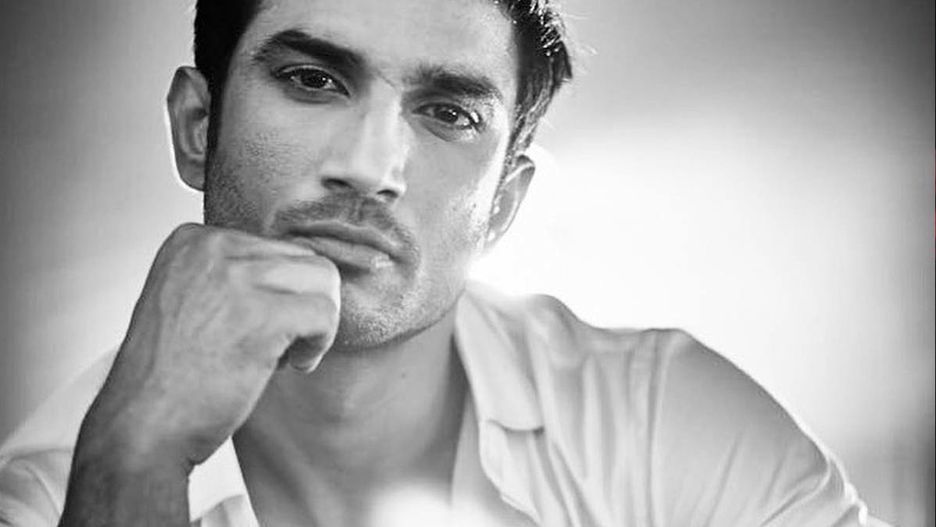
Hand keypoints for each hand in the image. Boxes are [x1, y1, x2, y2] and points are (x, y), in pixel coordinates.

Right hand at [75, 223, 340, 470]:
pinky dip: (320, 342)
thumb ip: (235, 276)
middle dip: (303, 304)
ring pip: (323, 279)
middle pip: (304, 259)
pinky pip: (324, 313)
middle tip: (279, 345)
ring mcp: (234, 279)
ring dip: (318, 321)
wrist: (142, 427)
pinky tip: (296, 365)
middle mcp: (210, 247)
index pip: (276, 247)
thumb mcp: (192, 300)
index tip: (256, 327)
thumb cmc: (172, 377)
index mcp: (192, 240)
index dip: (279, 293)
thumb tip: (304, 271)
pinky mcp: (260, 316)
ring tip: (290, 354)